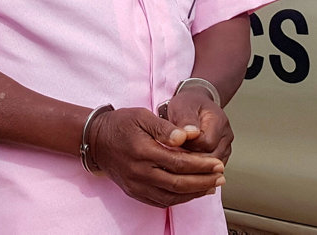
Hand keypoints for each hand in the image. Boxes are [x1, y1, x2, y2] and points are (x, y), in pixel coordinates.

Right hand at [89, 106, 224, 207]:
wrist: (94, 139)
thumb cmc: (120, 124)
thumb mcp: (142, 116)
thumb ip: (165, 127)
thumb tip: (185, 137)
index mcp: (142, 151)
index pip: (179, 163)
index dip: (201, 165)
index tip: (218, 164)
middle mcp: (138, 172)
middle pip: (178, 183)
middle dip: (203, 181)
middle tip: (221, 177)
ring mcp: (135, 185)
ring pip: (171, 196)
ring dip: (194, 193)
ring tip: (211, 185)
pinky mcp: (133, 191)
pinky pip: (160, 201)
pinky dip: (179, 199)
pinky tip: (190, 192)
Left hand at [166, 86, 233, 164]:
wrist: (195, 105)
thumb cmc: (187, 105)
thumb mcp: (182, 106)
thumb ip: (185, 120)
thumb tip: (188, 134)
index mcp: (219, 121)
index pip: (206, 143)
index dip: (187, 145)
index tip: (173, 142)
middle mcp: (226, 136)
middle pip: (210, 158)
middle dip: (189, 158)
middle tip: (172, 152)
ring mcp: (225, 148)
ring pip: (212, 167)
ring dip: (193, 165)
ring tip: (177, 157)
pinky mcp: (221, 156)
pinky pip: (211, 170)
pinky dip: (197, 169)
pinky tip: (184, 163)